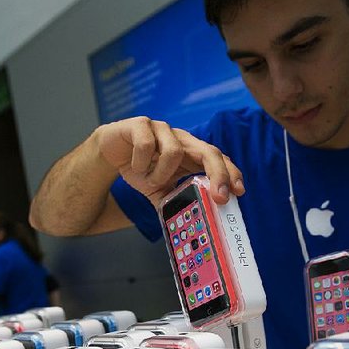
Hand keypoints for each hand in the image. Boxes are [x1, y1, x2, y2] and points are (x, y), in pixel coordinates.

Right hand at [94, 116, 244, 205]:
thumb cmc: (140, 168)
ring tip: (148, 180)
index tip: (239, 191)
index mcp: (190, 153)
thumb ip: (175, 200)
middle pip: (209, 151)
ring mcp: (162, 129)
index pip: (218, 159)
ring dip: (160, 175)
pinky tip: (134, 166)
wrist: (109, 152)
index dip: (231, 173)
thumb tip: (190, 224)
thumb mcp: (159, 190)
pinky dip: (140, 163)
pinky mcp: (140, 124)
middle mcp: (181, 138)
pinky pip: (146, 145)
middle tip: (219, 197)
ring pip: (172, 152)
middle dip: (218, 174)